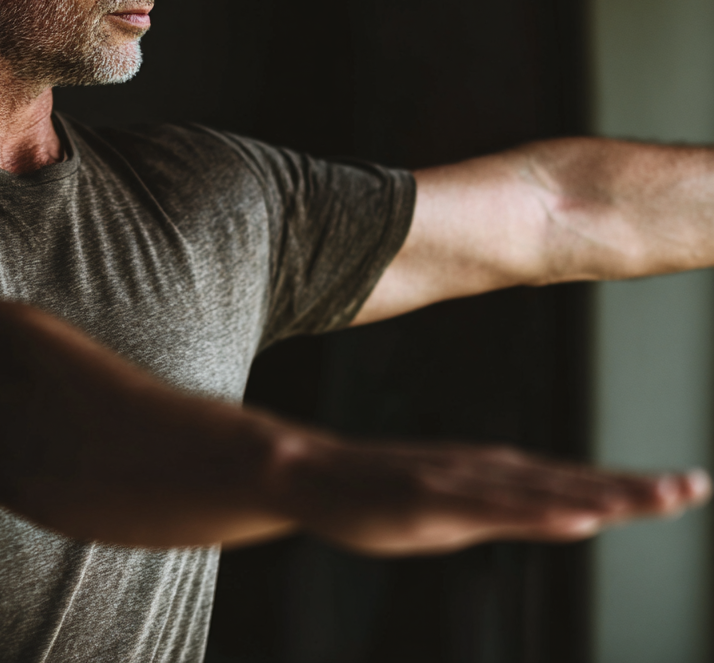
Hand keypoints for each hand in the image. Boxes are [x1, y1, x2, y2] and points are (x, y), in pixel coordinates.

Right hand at [286, 437, 710, 554]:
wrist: (312, 474)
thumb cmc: (382, 494)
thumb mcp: (458, 513)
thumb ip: (510, 513)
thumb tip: (569, 514)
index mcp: (494, 475)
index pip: (574, 483)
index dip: (630, 485)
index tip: (685, 485)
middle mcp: (485, 470)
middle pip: (570, 482)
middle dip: (635, 488)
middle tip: (695, 485)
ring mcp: (457, 481)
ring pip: (541, 491)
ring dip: (603, 494)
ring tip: (658, 496)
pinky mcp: (427, 498)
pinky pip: (491, 510)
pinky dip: (539, 513)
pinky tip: (578, 517)